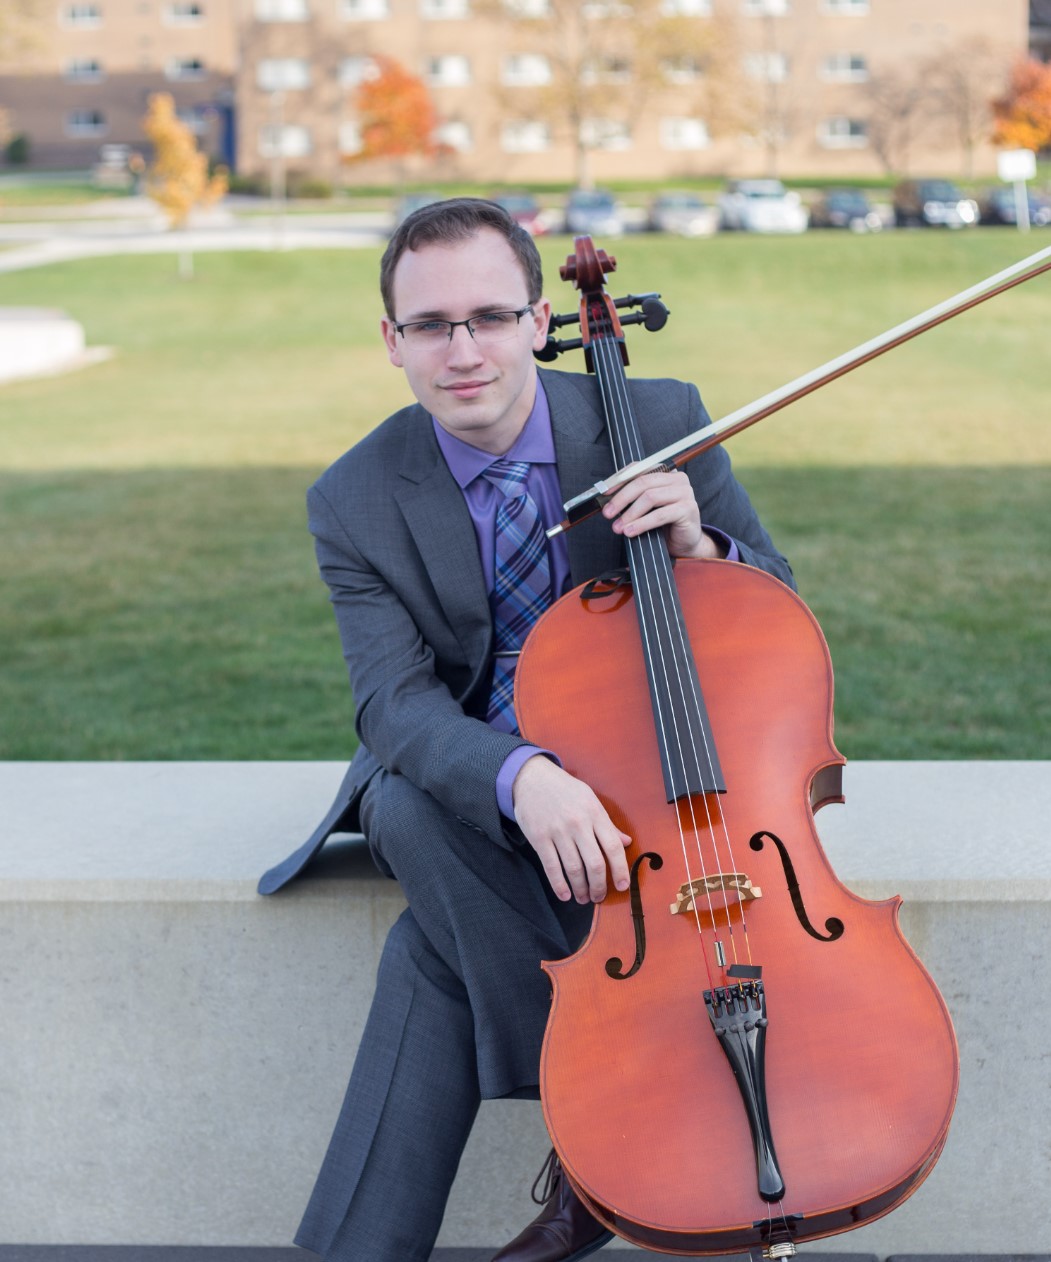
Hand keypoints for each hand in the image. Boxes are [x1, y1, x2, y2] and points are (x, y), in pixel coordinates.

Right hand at [511, 756, 631, 903]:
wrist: (531, 778)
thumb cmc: (564, 789)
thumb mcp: (590, 799)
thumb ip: (608, 823)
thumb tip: (626, 842)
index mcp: (595, 813)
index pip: (613, 847)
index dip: (620, 870)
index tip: (622, 886)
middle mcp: (578, 823)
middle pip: (594, 863)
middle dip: (599, 886)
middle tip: (599, 897)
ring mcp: (558, 831)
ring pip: (574, 868)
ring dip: (580, 889)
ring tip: (584, 898)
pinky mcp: (539, 838)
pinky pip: (552, 867)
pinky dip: (559, 885)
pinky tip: (565, 894)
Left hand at [601, 468, 723, 559]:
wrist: (684, 543)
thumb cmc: (664, 524)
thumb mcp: (645, 508)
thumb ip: (632, 499)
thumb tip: (607, 499)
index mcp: (666, 473)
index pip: (639, 469)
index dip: (619, 480)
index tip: (604, 493)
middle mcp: (677, 479)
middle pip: (643, 483)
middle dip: (621, 498)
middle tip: (608, 513)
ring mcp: (685, 493)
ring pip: (650, 497)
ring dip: (630, 513)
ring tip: (618, 527)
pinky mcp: (688, 509)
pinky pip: (660, 515)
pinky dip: (642, 524)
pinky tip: (631, 531)